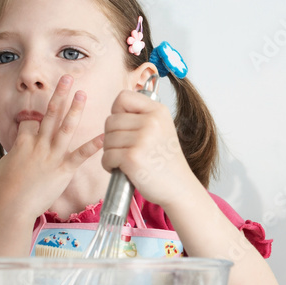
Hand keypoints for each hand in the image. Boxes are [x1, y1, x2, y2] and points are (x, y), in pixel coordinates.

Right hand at [0, 75, 102, 217]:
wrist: (13, 207)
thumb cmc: (3, 190)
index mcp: (21, 142)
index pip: (30, 119)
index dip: (34, 112)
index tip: (42, 103)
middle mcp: (38, 145)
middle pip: (49, 114)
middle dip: (59, 95)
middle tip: (68, 78)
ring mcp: (52, 155)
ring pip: (65, 127)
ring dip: (75, 109)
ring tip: (83, 94)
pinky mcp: (64, 168)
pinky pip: (81, 154)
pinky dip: (93, 145)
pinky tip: (105, 135)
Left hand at [101, 89, 194, 206]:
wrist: (179, 187)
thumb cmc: (166, 161)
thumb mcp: (162, 129)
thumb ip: (141, 116)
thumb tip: (115, 111)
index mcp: (159, 111)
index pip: (123, 97)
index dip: (118, 112)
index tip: (126, 127)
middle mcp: (152, 122)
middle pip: (110, 120)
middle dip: (112, 137)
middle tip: (126, 149)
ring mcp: (142, 139)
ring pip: (107, 140)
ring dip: (111, 153)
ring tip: (126, 161)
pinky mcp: (132, 158)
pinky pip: (107, 156)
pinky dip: (109, 166)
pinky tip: (123, 170)